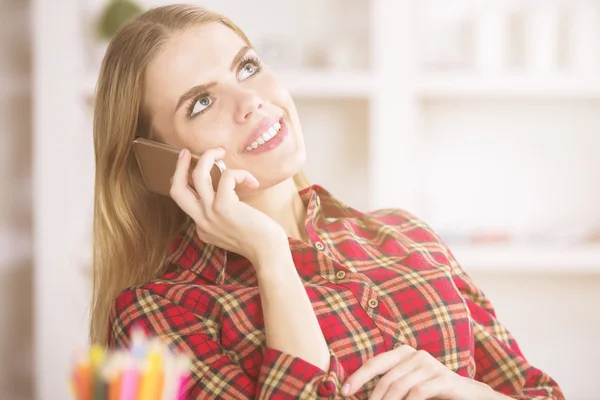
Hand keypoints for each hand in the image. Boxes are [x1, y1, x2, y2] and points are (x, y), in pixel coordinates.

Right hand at [170, 148, 284, 264]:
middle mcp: (201, 221)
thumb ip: (223, 216)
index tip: (196, 170)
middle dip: (178, 168)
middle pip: (176, 191)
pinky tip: (252, 183)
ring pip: (198, 176)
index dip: (189, 183)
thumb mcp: (233, 230)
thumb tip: (227, 193)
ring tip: (220, 150)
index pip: (186, 203)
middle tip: (185, 153)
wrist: (268, 254)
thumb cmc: (259, 240)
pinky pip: (227, 176)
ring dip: (209, 157)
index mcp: (202, 228)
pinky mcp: (224, 206)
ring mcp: (210, 214)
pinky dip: (240, 174)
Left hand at [342, 345, 493, 399]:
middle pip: (386, 378)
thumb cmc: (432, 391)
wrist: (468, 395)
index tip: (344, 391)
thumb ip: (390, 386)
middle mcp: (415, 355)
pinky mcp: (442, 378)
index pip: (375, 363)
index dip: (358, 377)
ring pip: (399, 386)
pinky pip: (417, 392)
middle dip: (374, 397)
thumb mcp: (408, 385)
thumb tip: (365, 395)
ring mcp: (430, 364)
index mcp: (403, 353)